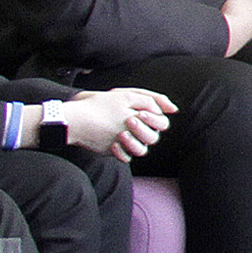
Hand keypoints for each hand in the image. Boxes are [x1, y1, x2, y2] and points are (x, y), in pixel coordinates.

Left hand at [59, 89, 173, 157]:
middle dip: (142, 130)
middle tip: (129, 122)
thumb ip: (152, 99)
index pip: (162, 123)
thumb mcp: (127, 95)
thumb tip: (173, 110)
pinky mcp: (118, 150)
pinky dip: (121, 152)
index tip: (141, 113)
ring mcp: (129, 141)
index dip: (155, 120)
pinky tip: (113, 145)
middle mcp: (139, 131)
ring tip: (120, 135)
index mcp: (145, 117)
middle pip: (153, 137)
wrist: (78, 117)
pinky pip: (126, 157)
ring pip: (142, 150)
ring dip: (133, 143)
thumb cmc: (102, 103)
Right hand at [219, 0, 251, 55]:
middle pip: (248, 21)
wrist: (223, 34)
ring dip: (233, 26)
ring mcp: (243, 40)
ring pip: (239, 30)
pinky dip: (226, 33)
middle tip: (230, 11)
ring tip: (223, 20)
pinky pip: (229, 37)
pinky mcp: (232, 47)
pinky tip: (220, 30)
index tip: (240, 3)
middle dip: (241, 17)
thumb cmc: (236, 13)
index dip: (248, 6)